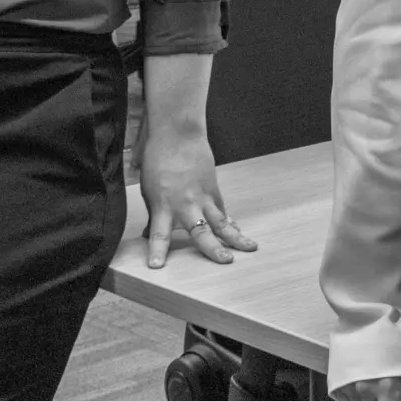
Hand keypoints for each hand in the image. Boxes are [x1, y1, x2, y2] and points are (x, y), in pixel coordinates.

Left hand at [139, 124, 256, 269]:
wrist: (177, 134)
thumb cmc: (157, 160)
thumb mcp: (148, 190)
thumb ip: (154, 214)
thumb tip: (150, 233)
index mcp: (163, 205)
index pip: (159, 234)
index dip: (157, 251)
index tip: (156, 267)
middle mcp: (185, 204)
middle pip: (201, 231)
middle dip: (213, 248)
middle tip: (226, 261)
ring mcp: (202, 196)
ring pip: (221, 221)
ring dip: (236, 236)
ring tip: (251, 248)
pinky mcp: (213, 188)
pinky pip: (222, 208)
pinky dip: (229, 220)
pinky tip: (237, 229)